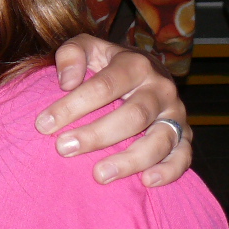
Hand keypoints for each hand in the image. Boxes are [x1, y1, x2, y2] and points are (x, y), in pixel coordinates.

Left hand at [39, 36, 192, 186]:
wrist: (146, 70)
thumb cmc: (109, 64)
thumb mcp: (89, 47)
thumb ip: (72, 53)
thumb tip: (66, 81)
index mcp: (136, 65)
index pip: (104, 86)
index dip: (73, 105)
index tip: (44, 124)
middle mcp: (160, 88)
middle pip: (133, 115)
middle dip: (96, 134)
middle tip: (63, 149)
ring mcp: (175, 114)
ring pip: (160, 140)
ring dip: (130, 160)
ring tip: (99, 175)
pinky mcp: (185, 136)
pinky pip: (183, 156)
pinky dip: (169, 170)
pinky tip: (146, 181)